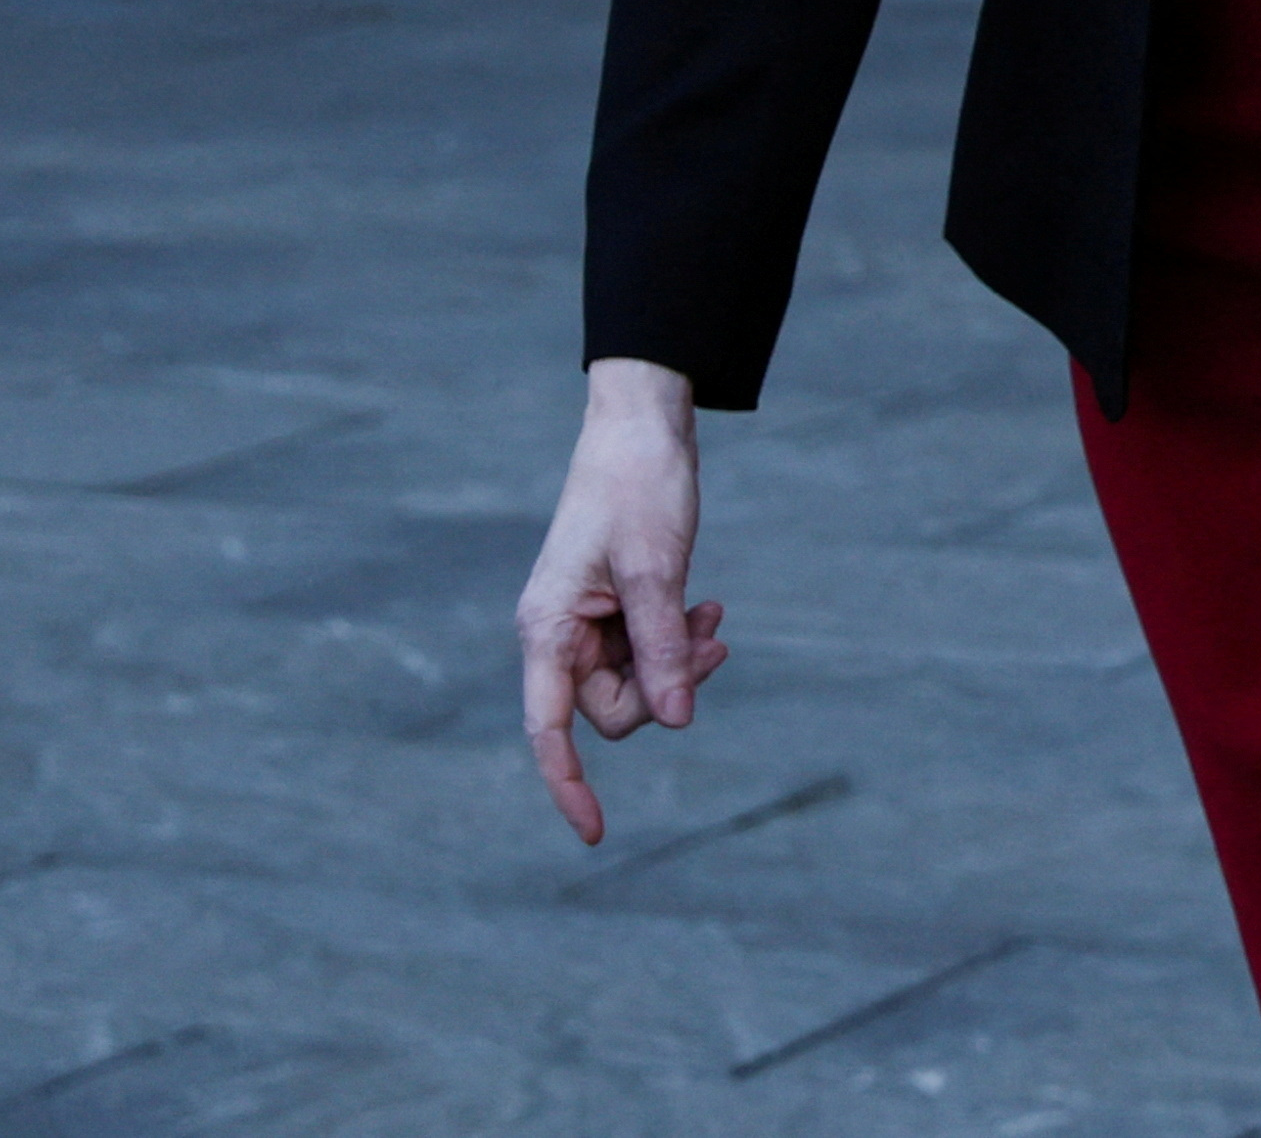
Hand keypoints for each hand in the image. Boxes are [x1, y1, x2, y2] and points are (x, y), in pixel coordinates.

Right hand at [517, 357, 721, 841]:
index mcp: (546, 629)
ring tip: (714, 611)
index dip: (570, 784)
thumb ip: (664, 646)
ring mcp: (587, 624)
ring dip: (681, 659)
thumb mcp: (657, 568)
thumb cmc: (638, 487)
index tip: (596, 835)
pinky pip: (650, 651)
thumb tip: (679, 719)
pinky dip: (681, 638)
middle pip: (613, 708)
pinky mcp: (616, 609)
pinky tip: (710, 603)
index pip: (550, 730)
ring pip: (639, 682)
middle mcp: (558, 634)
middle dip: (666, 688)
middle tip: (711, 640)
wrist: (643, 426)